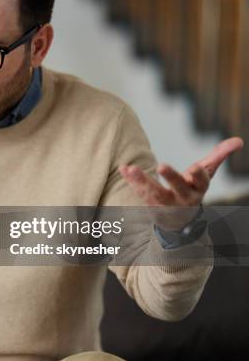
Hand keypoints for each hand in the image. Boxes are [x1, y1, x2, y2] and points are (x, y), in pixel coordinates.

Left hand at [119, 137, 243, 228]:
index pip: (202, 182)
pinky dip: (131, 181)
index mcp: (198, 189)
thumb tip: (239, 140)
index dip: (200, 175)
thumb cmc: (193, 188)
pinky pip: (140, 193)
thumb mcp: (207, 173)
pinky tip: (123, 168)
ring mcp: (166, 203)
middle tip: (161, 165)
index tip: (196, 166)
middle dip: (171, 177)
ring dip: (142, 181)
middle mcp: (183, 198)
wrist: (179, 219)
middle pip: (178, 188)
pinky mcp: (151, 205)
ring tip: (131, 169)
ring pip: (154, 193)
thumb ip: (219, 156)